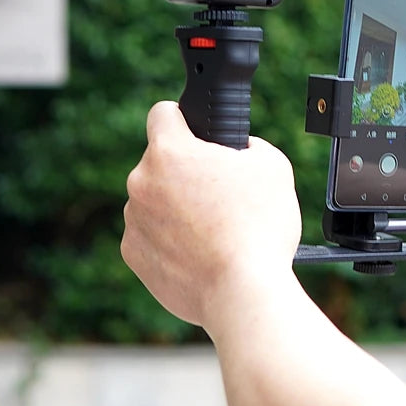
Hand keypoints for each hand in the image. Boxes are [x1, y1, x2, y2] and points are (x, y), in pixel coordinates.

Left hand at [121, 101, 300, 326]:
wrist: (243, 292)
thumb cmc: (259, 226)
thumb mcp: (272, 163)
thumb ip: (246, 145)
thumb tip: (236, 150)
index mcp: (170, 152)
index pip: (162, 113)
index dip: (183, 118)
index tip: (195, 132)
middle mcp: (141, 182)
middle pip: (161, 161)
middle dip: (185, 170)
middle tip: (220, 190)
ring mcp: (134, 221)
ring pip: (154, 199)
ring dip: (176, 204)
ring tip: (214, 227)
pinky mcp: (134, 255)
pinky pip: (150, 234)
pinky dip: (170, 238)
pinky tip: (201, 250)